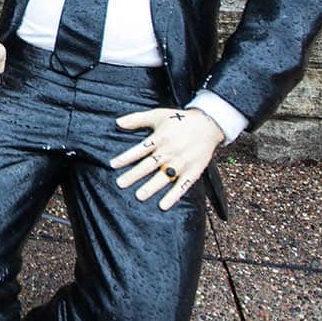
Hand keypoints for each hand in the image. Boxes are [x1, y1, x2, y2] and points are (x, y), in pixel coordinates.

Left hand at [110, 107, 224, 209]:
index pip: (140, 150)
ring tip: (139, 196)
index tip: (113, 165)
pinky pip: (183, 185)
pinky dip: (174, 196)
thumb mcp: (158, 115)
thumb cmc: (180, 120)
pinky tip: (163, 205)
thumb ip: (137, 119)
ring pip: (164, 176)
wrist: (208, 124)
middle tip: (120, 184)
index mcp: (160, 138)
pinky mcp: (193, 171)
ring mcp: (182, 162)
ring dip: (151, 187)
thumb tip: (117, 123)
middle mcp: (170, 151)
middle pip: (149, 165)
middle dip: (134, 175)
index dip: (126, 157)